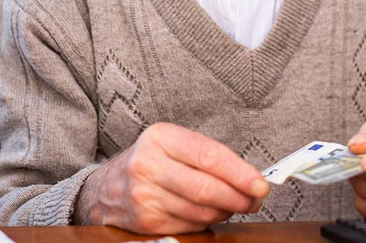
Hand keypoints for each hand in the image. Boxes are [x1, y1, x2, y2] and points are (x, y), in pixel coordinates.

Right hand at [75, 122, 268, 233]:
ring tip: (234, 205)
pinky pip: (190, 226)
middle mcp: (148, 166)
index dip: (240, 173)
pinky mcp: (146, 222)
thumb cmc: (151, 161)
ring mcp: (145, 197)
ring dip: (226, 211)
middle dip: (239, 198)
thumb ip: (208, 155)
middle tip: (255, 200)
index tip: (261, 184)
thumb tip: (249, 177)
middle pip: (207, 189)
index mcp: (161, 138)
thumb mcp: (173, 143)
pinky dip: (207, 222)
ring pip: (202, 211)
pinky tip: (210, 213)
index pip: (209, 157)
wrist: (104, 188)